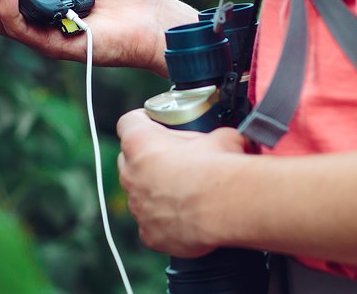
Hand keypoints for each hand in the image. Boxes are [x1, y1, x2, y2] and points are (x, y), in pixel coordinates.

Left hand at [115, 109, 249, 257]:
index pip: (129, 123)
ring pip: (141, 196)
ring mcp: (137, 207)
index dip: (143, 121)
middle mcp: (131, 174)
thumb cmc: (219, 167)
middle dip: (148, 160)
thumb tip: (227, 140)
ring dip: (158, 193)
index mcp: (140, 143)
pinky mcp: (149, 234)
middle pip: (129, 160)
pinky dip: (167, 222)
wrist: (227, 206)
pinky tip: (189, 219)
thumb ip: (212, 136)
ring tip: (188, 194)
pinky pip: (153, 226)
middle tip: (175, 161)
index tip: (155, 123)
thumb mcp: (221, 137)